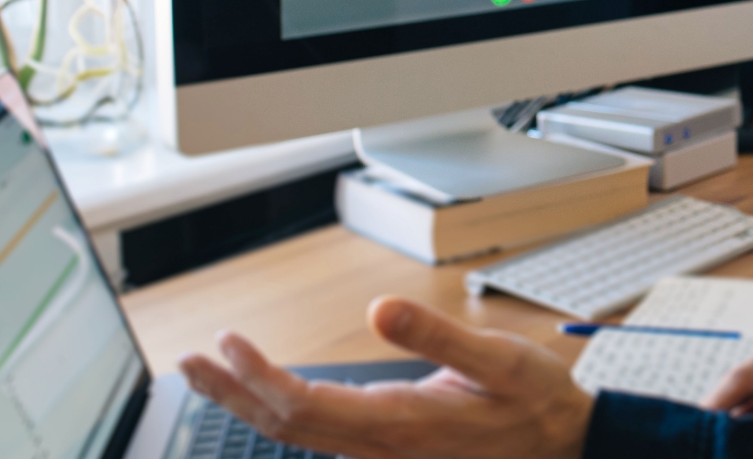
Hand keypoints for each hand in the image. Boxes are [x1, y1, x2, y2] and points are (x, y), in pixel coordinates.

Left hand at [178, 297, 593, 458]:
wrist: (562, 448)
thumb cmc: (534, 403)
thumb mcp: (499, 360)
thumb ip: (437, 334)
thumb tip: (379, 308)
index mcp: (399, 424)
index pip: (305, 407)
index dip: (257, 378)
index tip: (227, 343)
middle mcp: (380, 448)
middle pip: (286, 427)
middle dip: (232, 393)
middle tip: (190, 359)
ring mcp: (381, 454)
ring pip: (298, 435)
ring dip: (250, 402)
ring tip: (212, 370)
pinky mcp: (389, 450)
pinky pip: (322, 436)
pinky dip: (283, 410)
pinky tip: (269, 392)